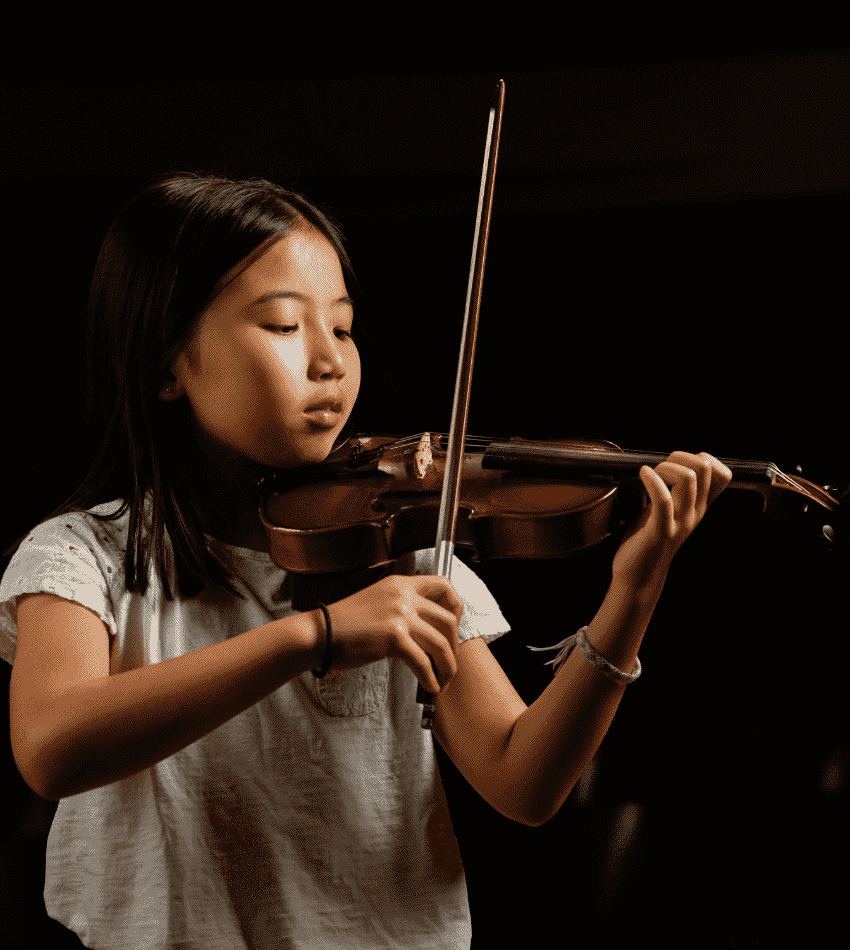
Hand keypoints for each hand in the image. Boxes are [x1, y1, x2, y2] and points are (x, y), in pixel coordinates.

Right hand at [324, 574, 463, 695]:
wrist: (319, 634)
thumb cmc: (345, 624)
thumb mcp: (378, 602)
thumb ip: (403, 607)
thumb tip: (429, 628)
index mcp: (400, 584)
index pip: (444, 585)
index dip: (456, 607)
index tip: (454, 627)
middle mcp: (403, 596)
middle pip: (448, 620)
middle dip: (454, 646)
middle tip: (449, 662)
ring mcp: (399, 615)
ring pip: (441, 643)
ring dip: (447, 667)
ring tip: (442, 680)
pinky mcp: (393, 637)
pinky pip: (423, 662)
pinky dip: (430, 678)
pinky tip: (429, 686)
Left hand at [611, 451, 731, 591]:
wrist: (638, 573)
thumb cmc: (648, 537)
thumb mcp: (670, 510)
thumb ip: (675, 491)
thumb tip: (672, 462)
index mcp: (699, 506)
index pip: (723, 474)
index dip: (704, 458)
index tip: (680, 464)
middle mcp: (695, 513)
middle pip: (704, 468)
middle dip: (679, 457)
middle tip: (660, 468)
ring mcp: (681, 522)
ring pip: (687, 478)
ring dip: (665, 467)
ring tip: (650, 474)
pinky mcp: (661, 531)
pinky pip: (663, 499)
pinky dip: (651, 479)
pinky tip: (642, 475)